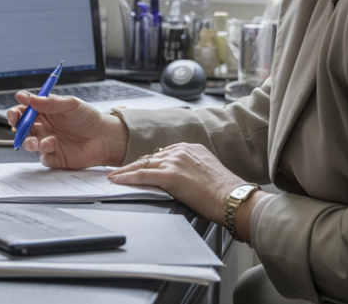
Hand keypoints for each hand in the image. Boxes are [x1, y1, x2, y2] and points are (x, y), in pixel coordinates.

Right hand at [5, 92, 128, 169]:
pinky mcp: (55, 157)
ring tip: (35, 141)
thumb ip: (49, 102)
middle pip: (22, 128)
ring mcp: (48, 142)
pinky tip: (52, 146)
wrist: (105, 137)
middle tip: (18, 127)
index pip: (24, 111)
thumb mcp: (70, 104)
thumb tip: (28, 97)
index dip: (17, 111)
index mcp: (45, 112)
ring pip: (30, 143)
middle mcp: (44, 128)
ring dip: (28, 142)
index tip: (16, 112)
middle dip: (17, 128)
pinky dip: (44, 153)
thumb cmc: (89, 118)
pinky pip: (44, 158)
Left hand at [107, 143, 245, 224]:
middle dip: (133, 166)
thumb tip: (181, 179)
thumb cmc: (225, 192)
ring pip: (143, 165)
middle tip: (119, 171)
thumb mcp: (207, 172)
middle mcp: (181, 151)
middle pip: (149, 157)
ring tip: (113, 176)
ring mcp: (175, 162)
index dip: (147, 162)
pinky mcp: (171, 176)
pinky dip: (127, 177)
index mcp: (191, 148)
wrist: (234, 199)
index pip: (161, 153)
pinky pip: (143, 175)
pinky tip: (117, 180)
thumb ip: (191, 170)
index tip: (137, 166)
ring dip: (125, 171)